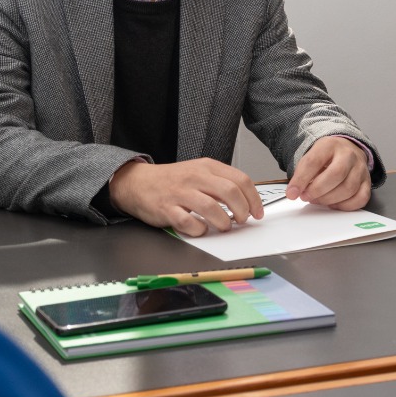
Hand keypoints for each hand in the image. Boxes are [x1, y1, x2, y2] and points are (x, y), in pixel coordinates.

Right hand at [108, 158, 264, 235]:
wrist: (138, 183)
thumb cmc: (173, 181)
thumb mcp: (199, 173)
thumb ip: (221, 183)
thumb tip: (247, 202)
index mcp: (207, 167)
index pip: (241, 180)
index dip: (254, 199)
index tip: (257, 213)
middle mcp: (195, 177)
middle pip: (230, 193)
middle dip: (242, 211)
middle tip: (242, 221)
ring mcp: (180, 193)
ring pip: (212, 208)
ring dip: (223, 222)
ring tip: (224, 226)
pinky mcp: (167, 209)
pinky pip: (189, 222)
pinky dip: (199, 230)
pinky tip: (201, 229)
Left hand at [287, 136, 371, 210]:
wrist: (346, 150)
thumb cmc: (326, 157)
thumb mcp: (311, 157)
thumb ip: (302, 174)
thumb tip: (293, 193)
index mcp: (330, 145)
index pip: (314, 161)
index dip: (301, 179)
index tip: (292, 193)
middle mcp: (348, 155)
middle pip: (336, 174)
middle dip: (317, 190)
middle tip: (306, 196)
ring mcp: (360, 168)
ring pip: (349, 188)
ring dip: (329, 200)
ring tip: (317, 200)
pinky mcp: (367, 182)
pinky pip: (360, 198)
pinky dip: (345, 206)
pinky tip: (333, 204)